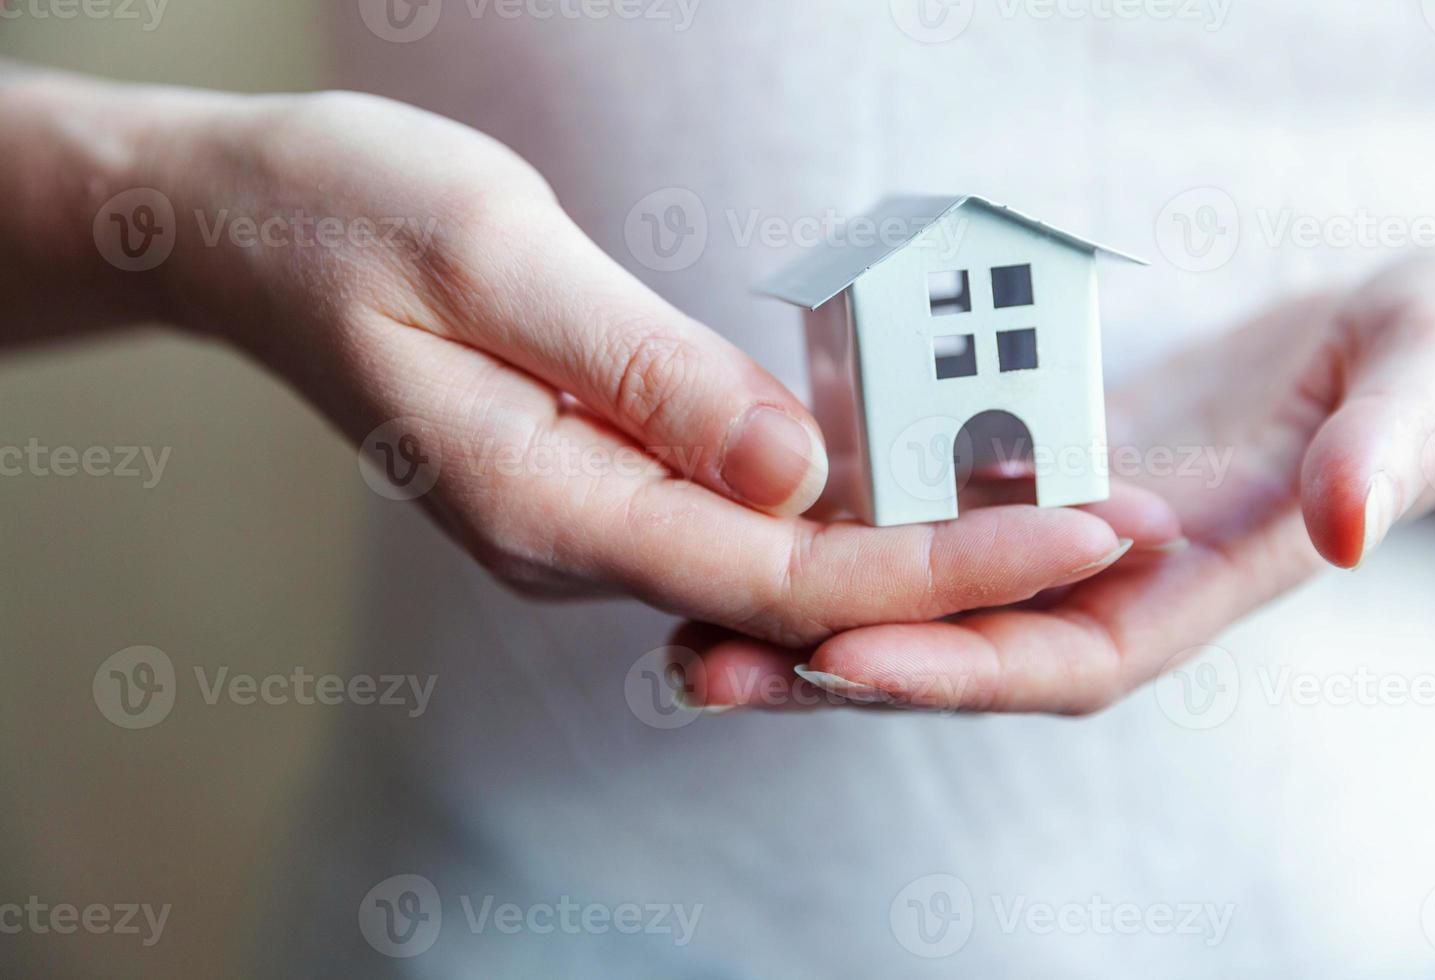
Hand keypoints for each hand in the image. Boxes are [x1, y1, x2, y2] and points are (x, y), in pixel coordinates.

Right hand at [64, 86, 1180, 644]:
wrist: (252, 229)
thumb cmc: (355, 220)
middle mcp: (577, 540)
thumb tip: (799, 470)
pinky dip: (846, 503)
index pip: (784, 569)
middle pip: (802, 589)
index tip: (1077, 531)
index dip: (941, 561)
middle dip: (966, 569)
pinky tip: (932, 472)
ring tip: (1062, 508)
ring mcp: (588, 519)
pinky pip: (743, 515)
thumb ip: (647, 373)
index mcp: (550, 503)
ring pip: (780, 562)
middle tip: (1120, 529)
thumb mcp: (497, 260)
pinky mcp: (601, 480)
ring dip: (920, 542)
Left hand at [674, 254, 1434, 710]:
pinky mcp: (1017, 475)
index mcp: (1180, 595)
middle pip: (946, 645)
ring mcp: (1045, 536)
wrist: (1386, 348)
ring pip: (906, 584)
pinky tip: (736, 503)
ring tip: (671, 603)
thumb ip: (1387, 455)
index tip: (839, 658)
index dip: (948, 668)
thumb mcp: (1424, 394)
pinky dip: (830, 514)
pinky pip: (914, 505)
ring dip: (792, 598)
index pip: (1050, 659)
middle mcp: (1093, 586)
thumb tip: (1352, 521)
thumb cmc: (1424, 373)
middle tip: (696, 665)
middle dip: (823, 664)